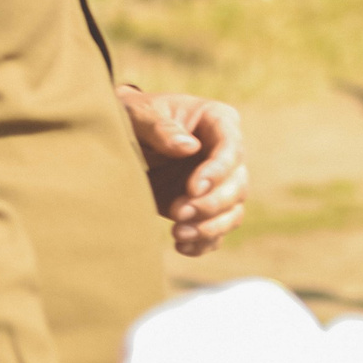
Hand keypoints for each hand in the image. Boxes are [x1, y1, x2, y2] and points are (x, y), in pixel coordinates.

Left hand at [119, 88, 248, 254]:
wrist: (124, 136)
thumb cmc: (136, 116)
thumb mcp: (141, 114)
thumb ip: (161, 128)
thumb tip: (189, 147)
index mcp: (218, 121)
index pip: (231, 149)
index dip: (217, 171)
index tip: (192, 188)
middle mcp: (226, 153)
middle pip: (238, 184)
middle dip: (211, 204)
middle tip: (179, 212)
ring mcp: (219, 182)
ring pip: (233, 210)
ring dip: (210, 227)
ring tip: (179, 234)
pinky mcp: (206, 205)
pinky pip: (217, 229)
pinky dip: (204, 243)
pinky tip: (182, 247)